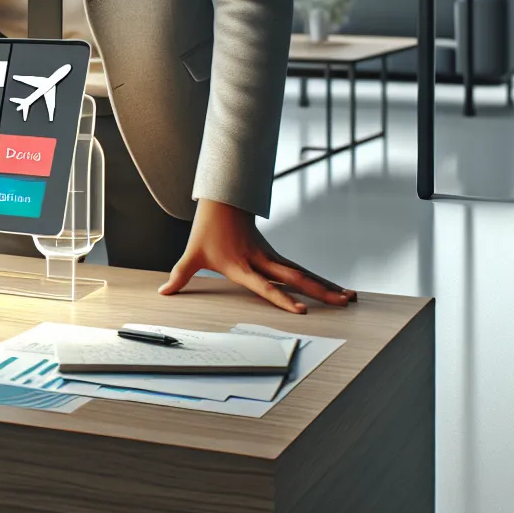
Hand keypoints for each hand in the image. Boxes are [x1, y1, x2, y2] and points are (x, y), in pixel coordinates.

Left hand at [159, 199, 355, 313]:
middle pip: (295, 278)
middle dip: (319, 292)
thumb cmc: (207, 230)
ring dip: (327, 286)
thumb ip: (179, 276)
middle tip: (342, 303)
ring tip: (349, 298)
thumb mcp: (192, 254)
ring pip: (304, 274)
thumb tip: (163, 293)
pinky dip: (319, 280)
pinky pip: (301, 270)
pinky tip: (335, 289)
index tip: (301, 310)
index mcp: (242, 265)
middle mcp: (262, 261)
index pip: (264, 285)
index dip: (281, 298)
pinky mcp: (276, 256)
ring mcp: (272, 257)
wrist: (222, 202)